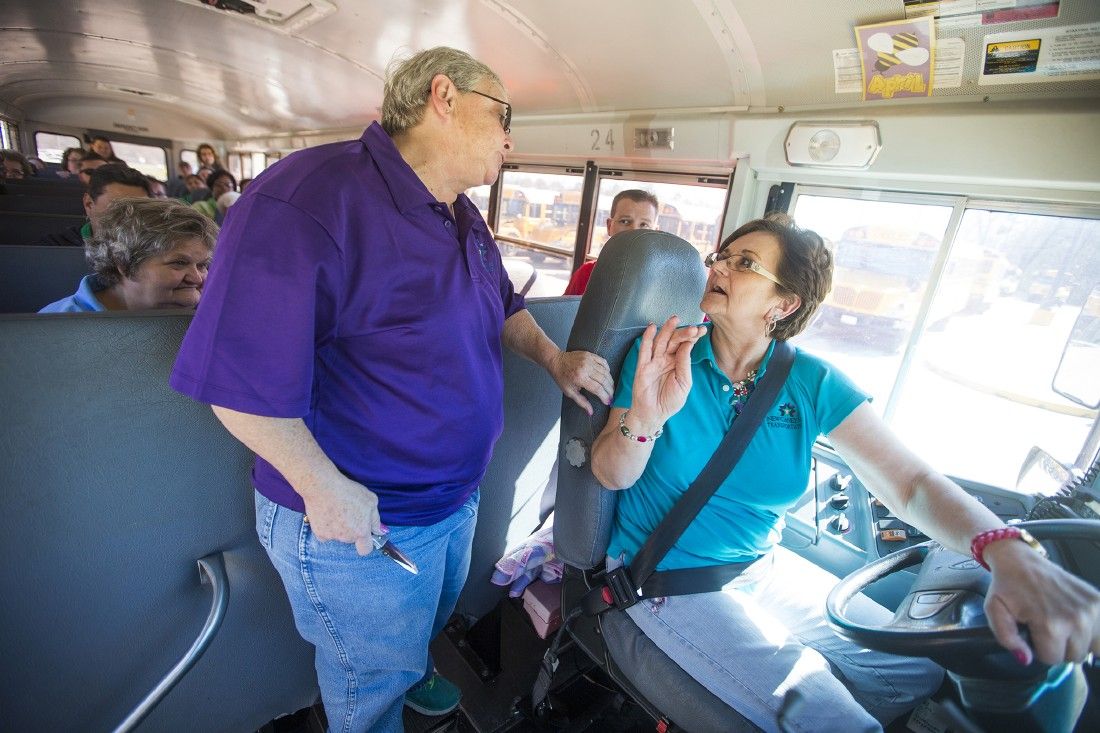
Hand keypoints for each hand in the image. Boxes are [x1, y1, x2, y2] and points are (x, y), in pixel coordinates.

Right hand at [301, 473, 381, 555]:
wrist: (323, 487)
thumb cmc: (348, 491)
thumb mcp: (371, 500)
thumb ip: (375, 519)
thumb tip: (380, 531)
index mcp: (361, 531)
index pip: (365, 550)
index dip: (366, 544)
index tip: (365, 536)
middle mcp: (347, 537)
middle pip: (351, 540)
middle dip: (352, 531)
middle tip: (350, 514)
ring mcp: (332, 536)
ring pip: (338, 536)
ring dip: (339, 528)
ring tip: (338, 510)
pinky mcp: (319, 533)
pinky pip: (325, 534)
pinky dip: (326, 527)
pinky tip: (327, 514)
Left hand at [548, 349, 612, 415]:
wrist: (556, 361)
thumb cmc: (562, 378)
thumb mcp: (569, 392)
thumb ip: (581, 402)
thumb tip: (590, 412)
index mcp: (580, 378)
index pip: (597, 389)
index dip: (605, 396)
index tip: (608, 401)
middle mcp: (586, 368)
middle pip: (604, 380)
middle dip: (610, 390)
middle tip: (612, 396)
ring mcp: (589, 360)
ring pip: (605, 371)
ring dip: (610, 381)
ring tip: (611, 388)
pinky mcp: (590, 355)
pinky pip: (604, 362)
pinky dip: (607, 369)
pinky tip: (607, 376)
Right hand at [630, 316, 705, 426]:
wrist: (654, 414)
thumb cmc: (670, 401)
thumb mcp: (684, 383)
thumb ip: (684, 363)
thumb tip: (687, 344)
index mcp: (678, 363)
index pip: (686, 346)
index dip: (693, 337)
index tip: (702, 330)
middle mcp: (666, 359)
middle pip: (674, 341)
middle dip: (683, 333)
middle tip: (693, 328)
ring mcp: (654, 362)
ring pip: (661, 342)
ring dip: (667, 330)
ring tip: (674, 320)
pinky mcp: (643, 366)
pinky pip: (645, 350)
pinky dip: (647, 338)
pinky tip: (652, 327)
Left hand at [984, 539, 1099, 665]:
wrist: (1021, 560)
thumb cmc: (1007, 586)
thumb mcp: (995, 611)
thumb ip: (1006, 639)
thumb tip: (1025, 659)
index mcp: (1051, 624)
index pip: (1052, 659)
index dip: (1039, 649)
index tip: (1033, 633)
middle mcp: (1076, 619)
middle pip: (1073, 656)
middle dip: (1059, 646)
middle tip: (1047, 626)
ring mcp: (1090, 610)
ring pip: (1091, 648)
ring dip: (1077, 641)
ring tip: (1061, 623)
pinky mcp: (1098, 601)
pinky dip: (1091, 632)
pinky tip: (1076, 623)